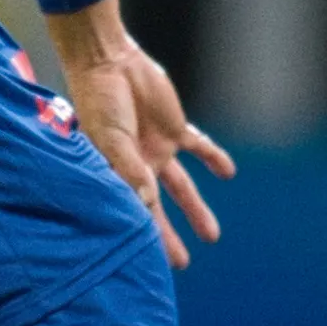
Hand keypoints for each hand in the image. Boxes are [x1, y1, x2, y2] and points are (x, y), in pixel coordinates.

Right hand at [58, 34, 231, 267]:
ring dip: (196, 210)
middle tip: (180, 264)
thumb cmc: (99, 101)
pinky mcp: (175, 129)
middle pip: (158, 209)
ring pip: (182, 187)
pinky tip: (227, 172)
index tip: (151, 260)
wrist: (108, 61)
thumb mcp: (111, 138)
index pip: (135, 211)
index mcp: (117, 172)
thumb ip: (129, 168)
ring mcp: (158, 149)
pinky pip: (200, 147)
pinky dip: (214, 158)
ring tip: (211, 235)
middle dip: (168, 236)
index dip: (145, 235)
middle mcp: (138, 167)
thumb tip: (146, 201)